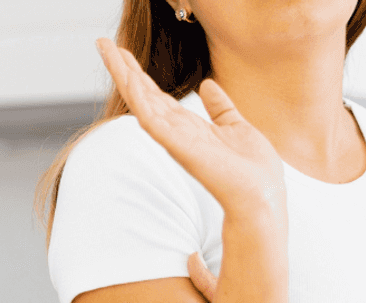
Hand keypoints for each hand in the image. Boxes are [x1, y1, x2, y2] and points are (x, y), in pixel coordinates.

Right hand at [96, 38, 285, 216]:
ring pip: (141, 102)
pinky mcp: (179, 147)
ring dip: (124, 76)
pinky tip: (128, 80)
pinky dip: (139, 100)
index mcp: (188, 126)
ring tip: (108, 52)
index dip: (139, 72)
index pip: (156, 94)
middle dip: (123, 68)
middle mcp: (176, 132)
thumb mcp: (236, 126)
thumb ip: (220, 107)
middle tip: (103, 43)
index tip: (122, 51)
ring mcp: (174, 140)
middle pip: (142, 94)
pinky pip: (153, 120)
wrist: (261, 196)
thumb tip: (208, 86)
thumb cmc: (252, 170)